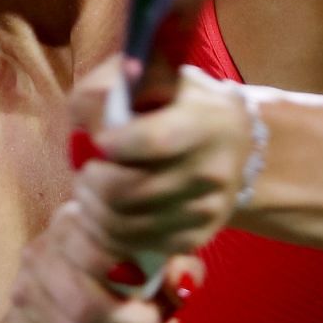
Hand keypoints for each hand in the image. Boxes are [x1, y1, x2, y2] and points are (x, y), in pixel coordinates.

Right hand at [0, 197, 201, 322]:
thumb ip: (177, 262)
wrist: (56, 299)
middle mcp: (39, 257)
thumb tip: (180, 287)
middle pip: (90, 312)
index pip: (101, 256)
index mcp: (70, 224)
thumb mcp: (151, 254)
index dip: (142, 287)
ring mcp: (26, 300)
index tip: (167, 299)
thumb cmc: (115, 268)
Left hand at [69, 58, 253, 261]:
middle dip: (92, 180)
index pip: (153, 141)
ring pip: (123, 224)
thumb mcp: (155, 76)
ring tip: (89, 188)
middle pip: (128, 191)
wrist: (236, 146)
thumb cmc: (181, 103)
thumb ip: (115, 86)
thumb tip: (88, 118)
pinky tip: (104, 209)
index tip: (98, 141)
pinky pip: (134, 245)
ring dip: (92, 207)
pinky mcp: (194, 239)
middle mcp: (213, 171)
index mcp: (207, 123)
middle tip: (86, 168)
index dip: (113, 144)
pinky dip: (106, 231)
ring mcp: (206, 211)